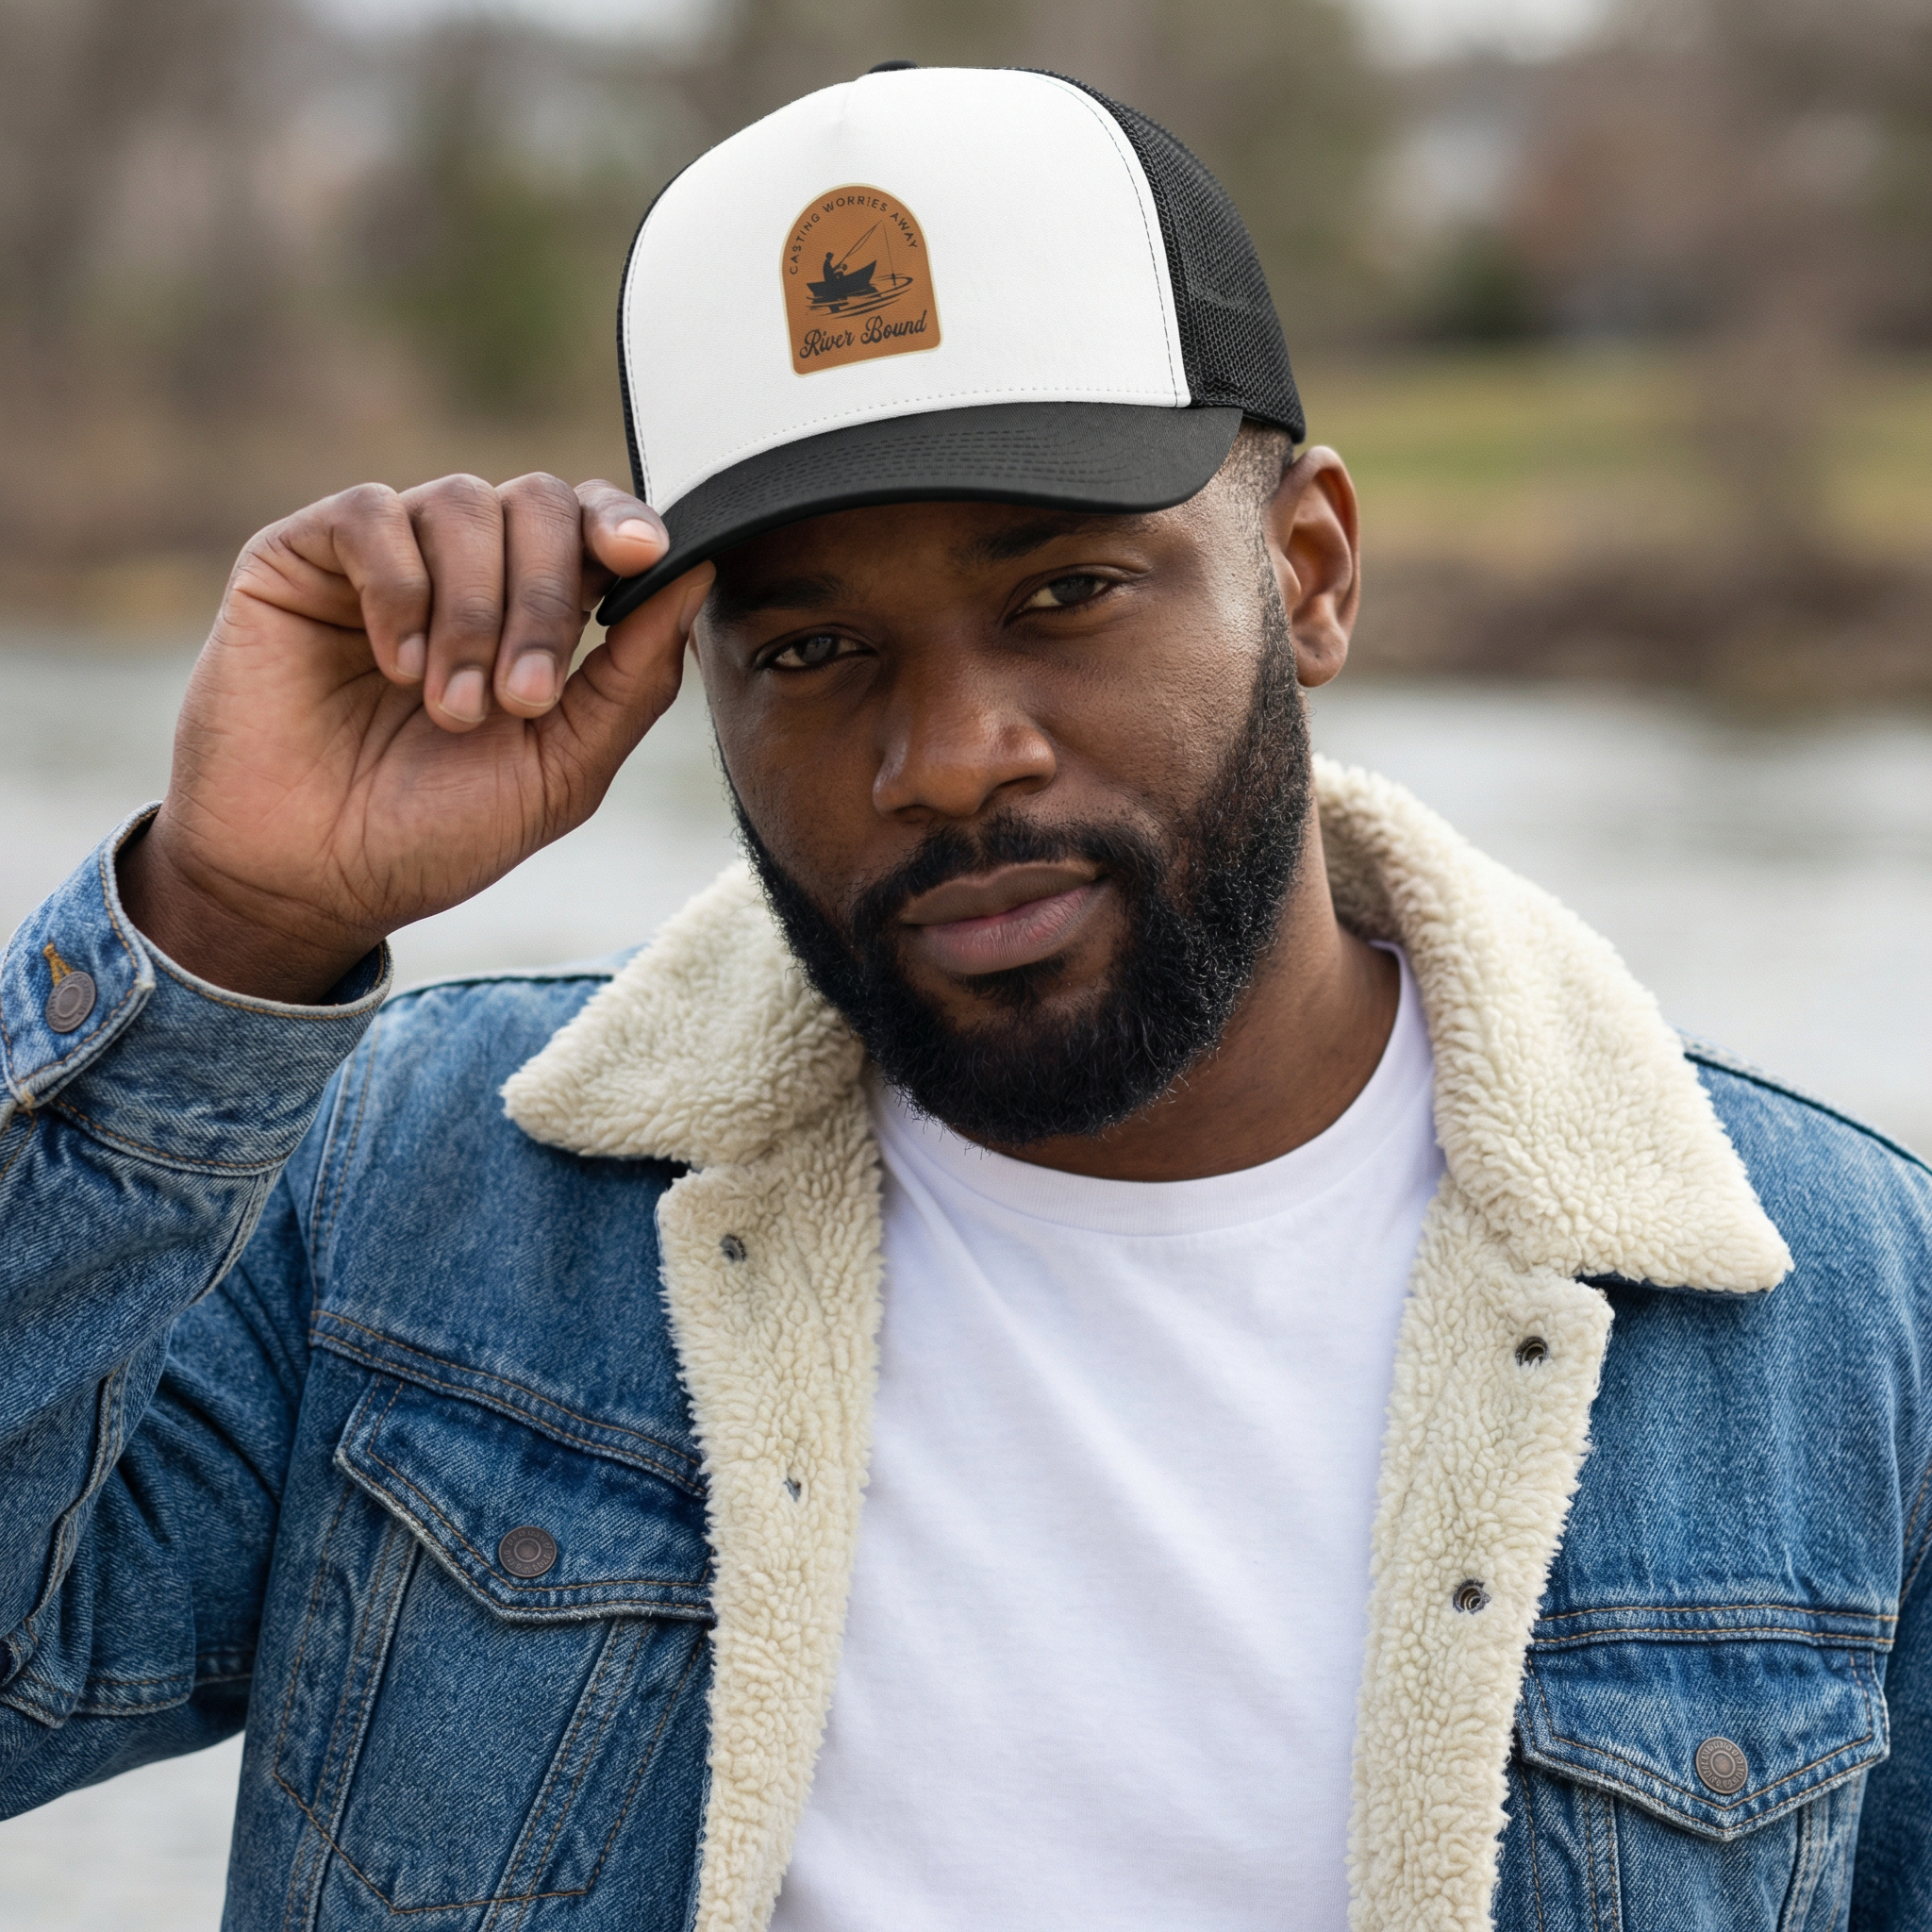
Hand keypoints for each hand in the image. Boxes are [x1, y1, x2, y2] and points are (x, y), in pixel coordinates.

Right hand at [119, 472, 712, 1002]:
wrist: (312, 881)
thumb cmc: (436, 833)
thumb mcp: (564, 769)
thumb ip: (634, 677)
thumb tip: (697, 571)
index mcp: (536, 613)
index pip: (592, 523)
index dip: (621, 523)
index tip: (641, 555)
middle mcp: (465, 571)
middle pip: (538, 501)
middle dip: (548, 598)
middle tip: (523, 699)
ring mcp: (385, 558)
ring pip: (461, 501)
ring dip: (474, 611)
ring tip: (451, 708)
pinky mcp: (300, 556)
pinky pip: (371, 513)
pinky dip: (399, 587)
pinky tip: (394, 665)